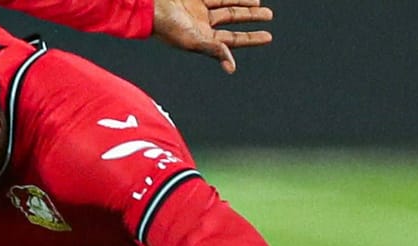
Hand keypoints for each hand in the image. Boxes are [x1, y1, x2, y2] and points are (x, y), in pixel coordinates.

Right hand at [153, 0, 273, 73]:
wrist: (149, 7)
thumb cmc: (166, 27)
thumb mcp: (193, 41)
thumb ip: (214, 49)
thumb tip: (232, 66)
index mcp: (204, 39)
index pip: (233, 40)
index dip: (251, 38)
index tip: (267, 37)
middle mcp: (203, 25)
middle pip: (233, 21)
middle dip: (251, 18)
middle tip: (268, 16)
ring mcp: (199, 10)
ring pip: (227, 6)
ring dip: (243, 4)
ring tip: (258, 2)